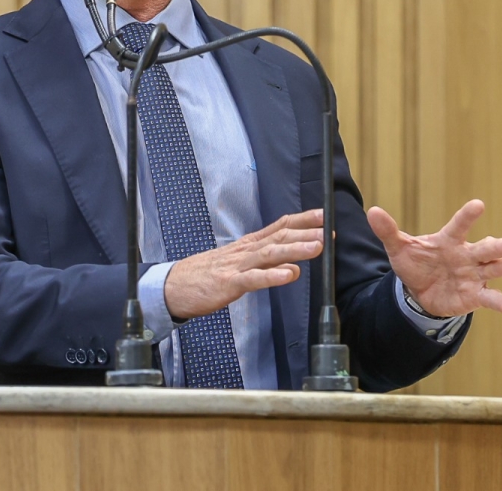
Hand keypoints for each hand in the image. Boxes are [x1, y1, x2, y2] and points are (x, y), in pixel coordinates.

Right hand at [164, 210, 323, 319]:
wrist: (173, 285)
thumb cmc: (205, 275)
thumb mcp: (236, 262)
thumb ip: (262, 260)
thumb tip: (291, 262)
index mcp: (247, 245)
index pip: (278, 227)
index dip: (302, 221)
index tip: (323, 215)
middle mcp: (245, 251)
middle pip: (279, 237)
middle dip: (306, 233)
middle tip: (328, 230)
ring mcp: (236, 266)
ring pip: (270, 254)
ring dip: (295, 250)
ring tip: (317, 248)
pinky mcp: (228, 284)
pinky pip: (254, 279)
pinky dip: (273, 276)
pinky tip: (290, 275)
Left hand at [367, 200, 501, 317]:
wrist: (421, 291)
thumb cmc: (416, 263)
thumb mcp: (399, 249)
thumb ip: (389, 231)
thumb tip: (372, 211)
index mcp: (449, 240)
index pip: (459, 226)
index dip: (468, 216)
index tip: (479, 205)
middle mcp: (466, 255)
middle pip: (484, 248)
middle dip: (499, 246)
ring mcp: (474, 275)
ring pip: (494, 269)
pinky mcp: (475, 295)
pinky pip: (490, 298)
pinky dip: (500, 302)